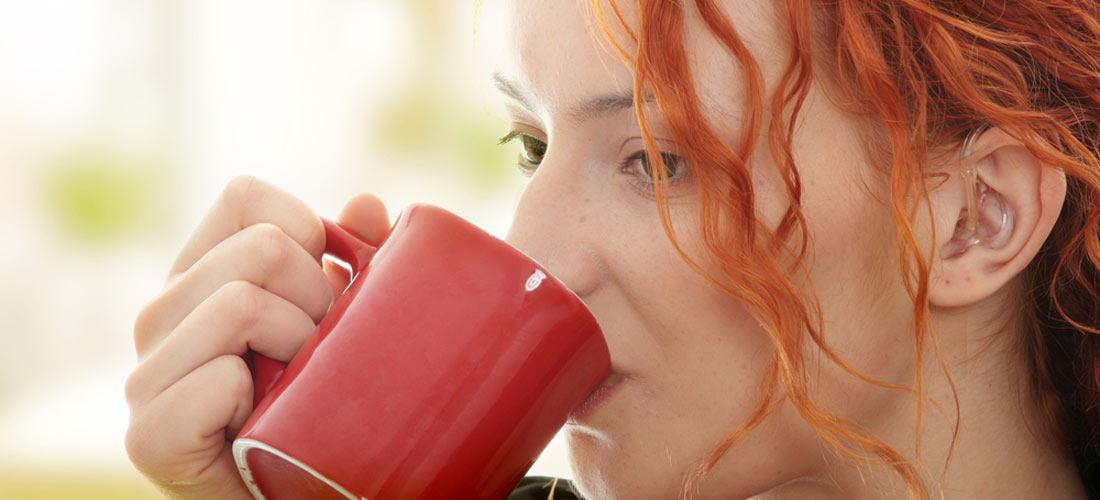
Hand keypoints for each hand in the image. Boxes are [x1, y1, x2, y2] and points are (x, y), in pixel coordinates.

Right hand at [124, 176, 389, 498]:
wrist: (307, 498)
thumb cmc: (327, 408)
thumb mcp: (347, 325)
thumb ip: (358, 262)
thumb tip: (366, 205)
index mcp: (201, 277)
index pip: (245, 197)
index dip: (307, 232)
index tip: (327, 289)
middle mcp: (161, 316)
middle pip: (261, 248)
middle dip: (320, 299)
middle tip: (321, 355)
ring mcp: (147, 376)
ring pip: (242, 304)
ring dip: (299, 349)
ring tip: (299, 391)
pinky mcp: (150, 437)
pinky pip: (219, 379)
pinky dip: (258, 402)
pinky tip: (261, 426)